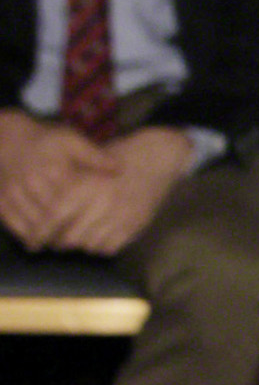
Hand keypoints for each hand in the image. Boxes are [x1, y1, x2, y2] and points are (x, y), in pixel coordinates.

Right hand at [0, 109, 110, 249]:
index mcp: (53, 168)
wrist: (7, 138)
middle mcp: (31, 181)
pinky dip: (26, 236)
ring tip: (60, 246)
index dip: (81, 219)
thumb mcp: (71, 140)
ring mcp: (13, 191)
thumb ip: (94, 155)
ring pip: (32, 224)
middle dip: (64, 234)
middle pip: (51, 218)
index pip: (70, 202)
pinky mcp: (0, 199)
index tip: (93, 230)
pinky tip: (38, 242)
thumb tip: (119, 169)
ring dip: (46, 239)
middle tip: (76, 245)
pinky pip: (13, 224)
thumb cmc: (45, 141)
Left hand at [42, 126, 196, 258]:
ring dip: (79, 246)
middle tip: (53, 241)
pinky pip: (110, 248)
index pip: (56, 216)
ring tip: (75, 238)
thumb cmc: (118, 156)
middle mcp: (105, 202)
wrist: (157, 158)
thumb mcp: (88, 164)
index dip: (42, 231)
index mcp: (88, 184)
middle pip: (72, 237)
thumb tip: (45, 216)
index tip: (34, 238)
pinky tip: (96, 237)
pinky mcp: (136, 226)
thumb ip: (68, 188)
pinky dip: (99, 247)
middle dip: (59, 243)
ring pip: (90, 245)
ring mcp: (123, 216)